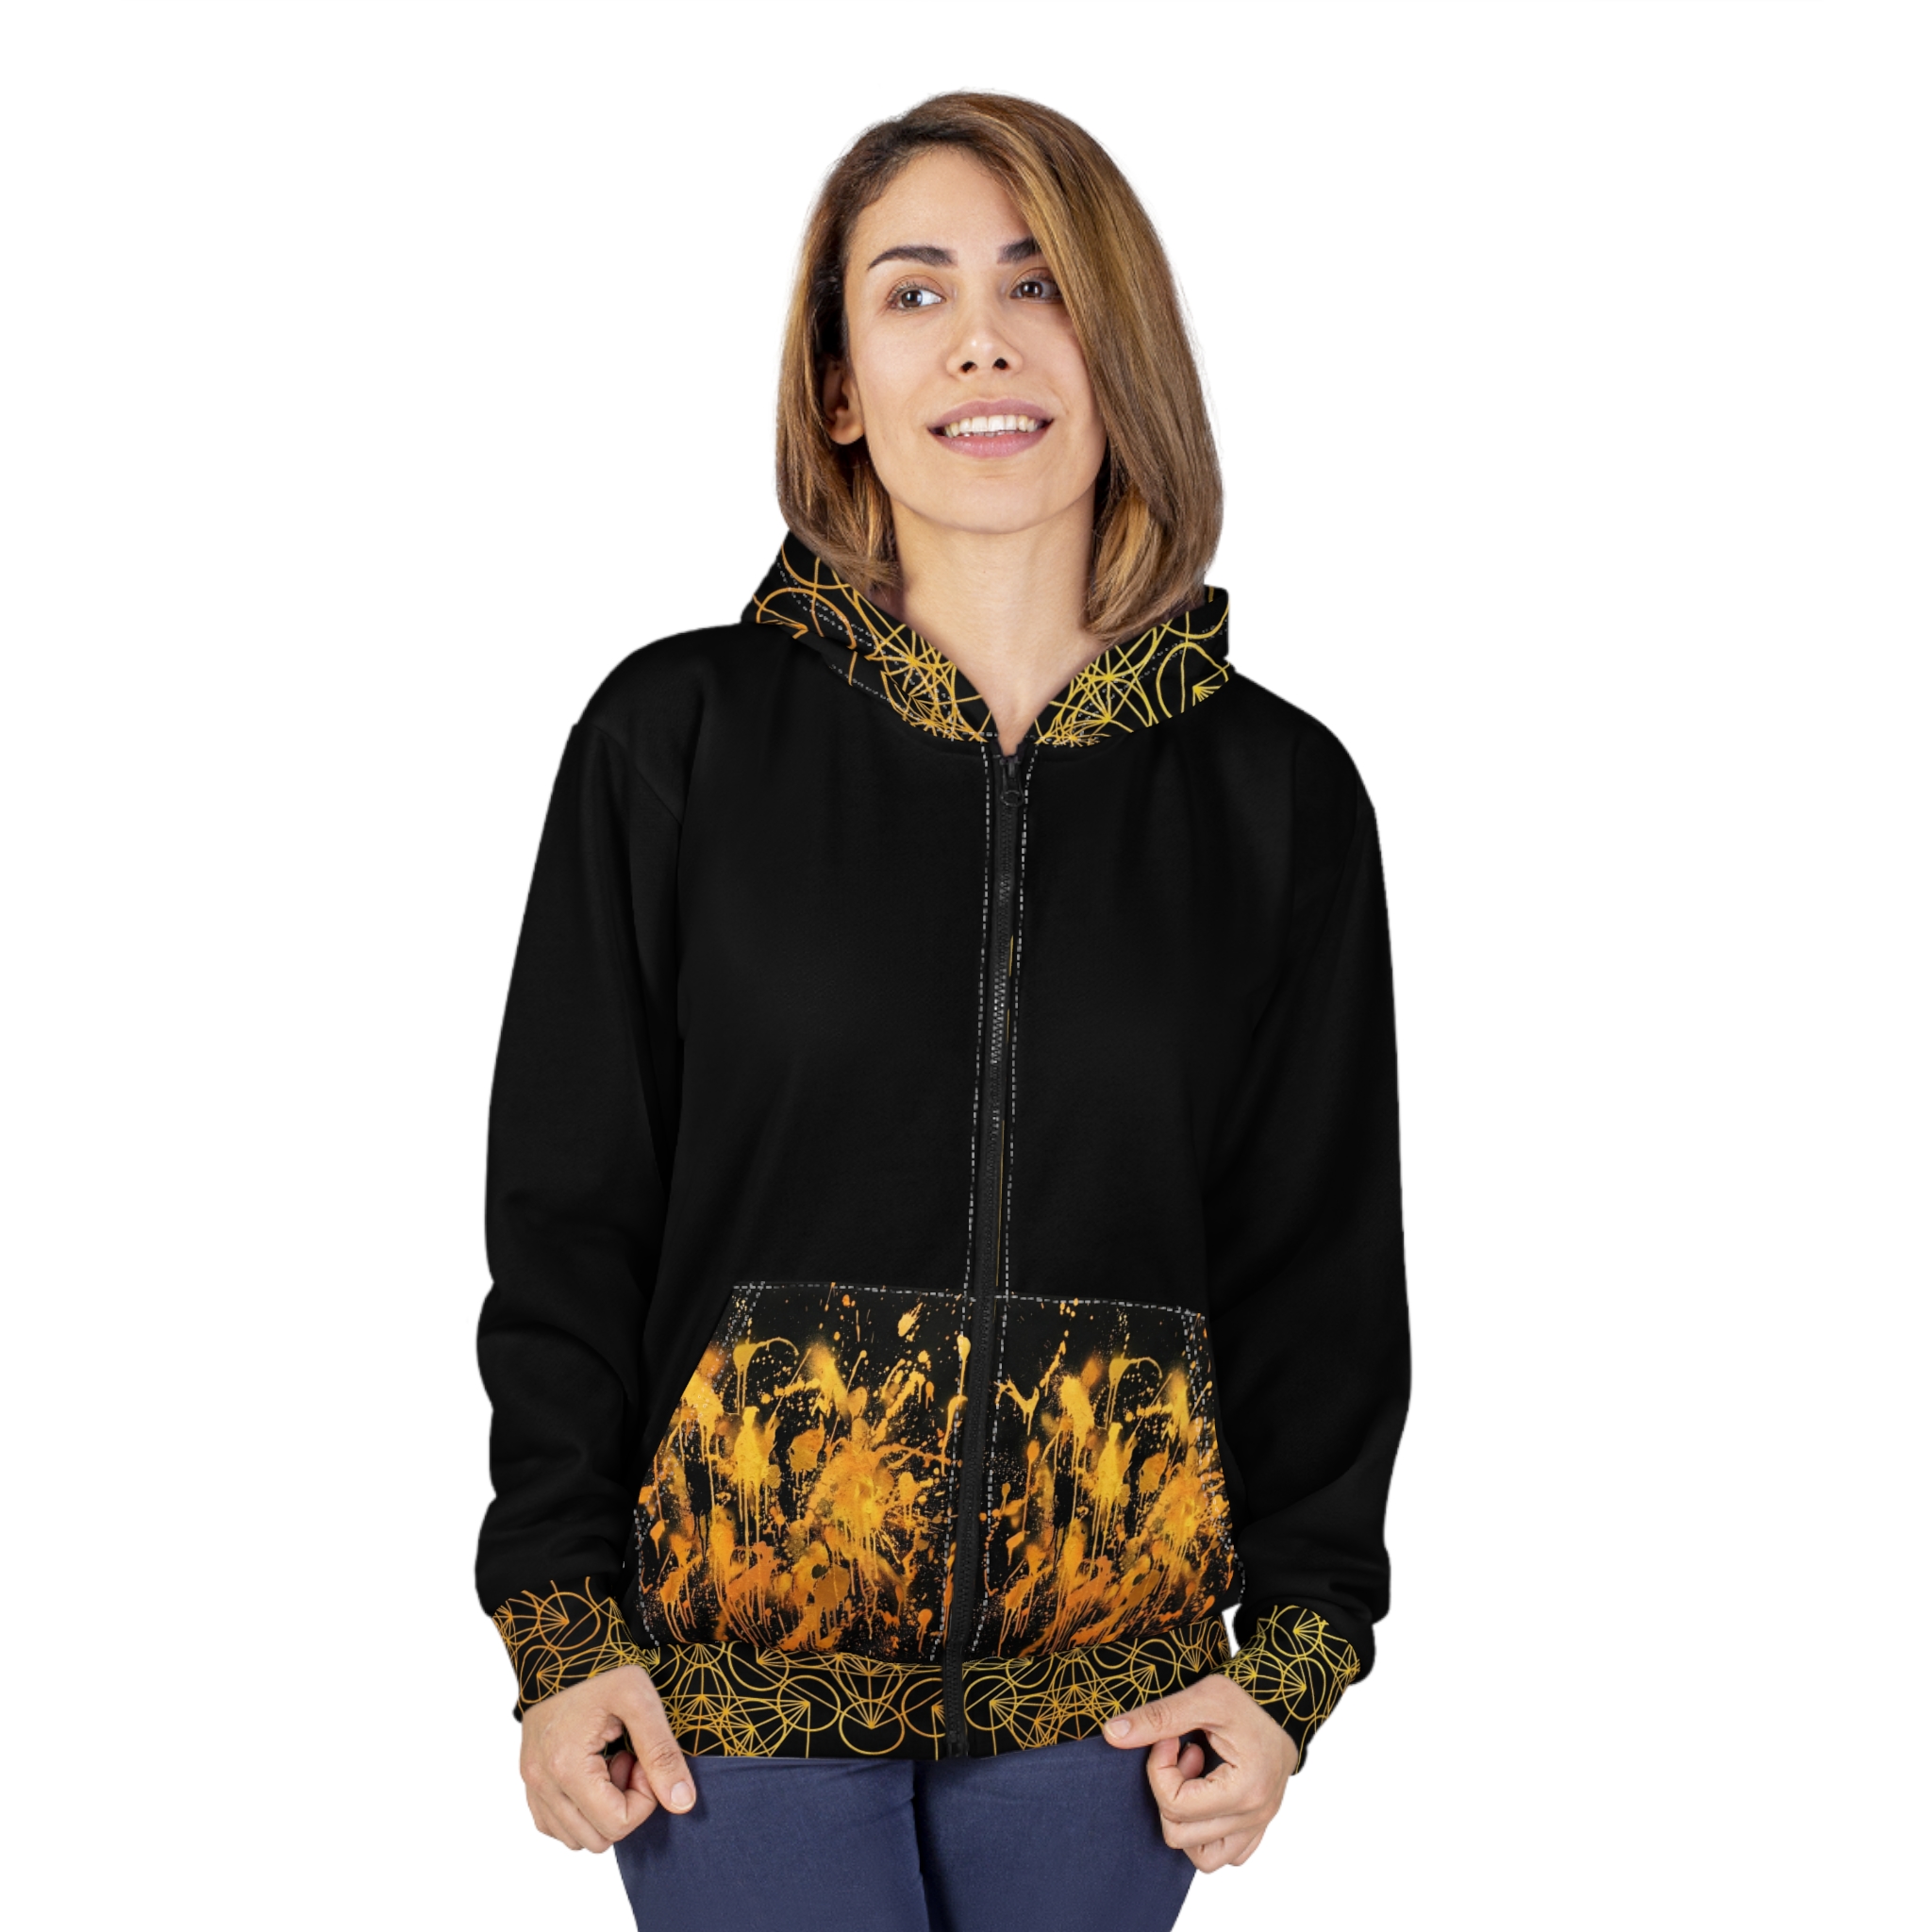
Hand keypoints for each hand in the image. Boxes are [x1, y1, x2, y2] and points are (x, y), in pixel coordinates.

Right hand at [518, 1664, 694, 1851]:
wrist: (561, 1641)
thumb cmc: (601, 1666)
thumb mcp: (641, 1701)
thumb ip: (662, 1754)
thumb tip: (683, 1803)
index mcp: (567, 1767)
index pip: (617, 1824)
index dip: (644, 1798)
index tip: (643, 1758)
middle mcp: (541, 1783)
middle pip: (596, 1839)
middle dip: (624, 1806)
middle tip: (629, 1760)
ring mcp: (531, 1783)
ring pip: (573, 1837)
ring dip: (601, 1811)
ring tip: (610, 1763)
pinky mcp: (529, 1778)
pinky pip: (552, 1823)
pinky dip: (579, 1811)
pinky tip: (593, 1772)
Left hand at [1102, 1673, 1298, 1870]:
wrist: (1284, 1699)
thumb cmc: (1248, 1697)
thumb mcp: (1202, 1697)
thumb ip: (1157, 1718)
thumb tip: (1111, 1734)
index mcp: (1245, 1790)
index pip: (1176, 1806)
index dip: (1159, 1769)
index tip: (1169, 1738)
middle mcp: (1256, 1816)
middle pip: (1180, 1835)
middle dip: (1169, 1790)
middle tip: (1182, 1752)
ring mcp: (1259, 1824)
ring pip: (1204, 1857)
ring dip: (1186, 1820)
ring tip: (1195, 1777)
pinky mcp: (1259, 1824)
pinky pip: (1227, 1854)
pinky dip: (1207, 1833)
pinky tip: (1206, 1793)